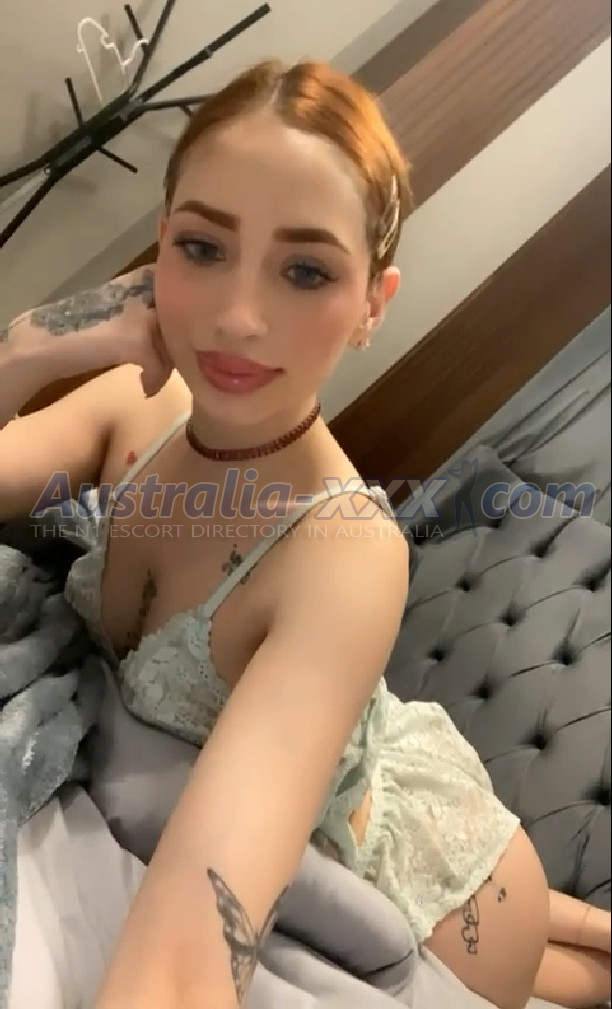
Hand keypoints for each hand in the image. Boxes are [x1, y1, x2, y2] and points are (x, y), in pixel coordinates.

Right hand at [3, 266, 172, 397]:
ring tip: (152, 377)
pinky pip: (160, 366)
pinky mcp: (136, 340)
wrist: (48, 342)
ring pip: (176, 346)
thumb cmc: (85, 327)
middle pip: (184, 325)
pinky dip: (155, 381)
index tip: (181, 343)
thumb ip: (151, 310)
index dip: (186, 324)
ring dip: (167, 367)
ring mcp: (143, 314)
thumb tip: (182, 332)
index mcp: (144, 278)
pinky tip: (145, 388)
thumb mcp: (122, 308)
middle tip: (166, 366)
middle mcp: (148, 290)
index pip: (187, 299)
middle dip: (179, 349)